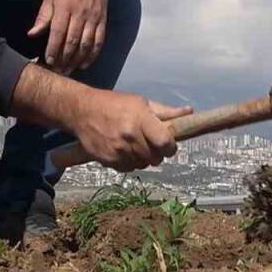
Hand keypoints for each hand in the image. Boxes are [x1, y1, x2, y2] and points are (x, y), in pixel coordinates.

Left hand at [28, 0, 107, 74]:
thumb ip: (43, 17)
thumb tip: (32, 34)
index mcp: (64, 7)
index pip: (58, 33)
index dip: (53, 49)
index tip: (48, 61)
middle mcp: (80, 13)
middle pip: (72, 41)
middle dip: (64, 59)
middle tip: (58, 72)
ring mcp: (93, 17)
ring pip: (86, 44)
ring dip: (77, 60)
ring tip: (69, 70)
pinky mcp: (103, 19)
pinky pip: (99, 40)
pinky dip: (93, 54)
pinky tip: (85, 63)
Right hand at [72, 89, 192, 171]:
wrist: (82, 111)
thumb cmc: (114, 104)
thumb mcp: (141, 102)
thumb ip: (165, 112)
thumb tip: (189, 112)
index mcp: (140, 119)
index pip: (165, 142)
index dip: (170, 147)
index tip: (168, 145)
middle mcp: (129, 136)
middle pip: (155, 157)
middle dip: (157, 153)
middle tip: (151, 144)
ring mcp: (118, 150)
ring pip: (143, 165)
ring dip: (143, 158)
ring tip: (136, 145)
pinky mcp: (108, 161)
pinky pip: (129, 168)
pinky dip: (130, 162)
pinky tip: (124, 150)